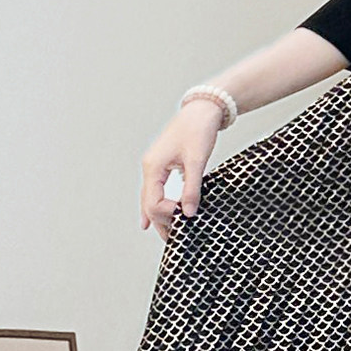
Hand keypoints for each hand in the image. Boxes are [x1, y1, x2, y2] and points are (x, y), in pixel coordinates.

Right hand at [139, 97, 224, 241]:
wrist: (202, 110)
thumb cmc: (198, 130)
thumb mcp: (197, 161)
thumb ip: (192, 188)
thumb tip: (189, 213)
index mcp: (153, 167)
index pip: (153, 202)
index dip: (169, 214)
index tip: (187, 218)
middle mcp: (150, 167)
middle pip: (148, 204)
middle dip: (160, 222)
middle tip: (174, 241)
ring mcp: (155, 166)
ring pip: (151, 198)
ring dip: (160, 216)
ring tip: (169, 234)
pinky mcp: (164, 165)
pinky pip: (157, 190)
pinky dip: (159, 204)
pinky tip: (161, 217)